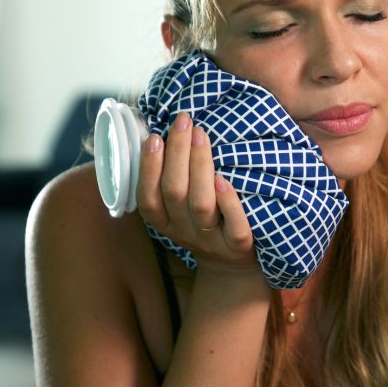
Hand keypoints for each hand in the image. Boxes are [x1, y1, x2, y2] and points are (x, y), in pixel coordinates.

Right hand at [137, 113, 260, 277]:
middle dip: (176, 154)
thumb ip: (173, 178)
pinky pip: (234, 227)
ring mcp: (212, 240)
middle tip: (183, 121)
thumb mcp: (180, 207)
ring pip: (201, 205)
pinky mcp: (239, 246)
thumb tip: (169, 131)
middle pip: (175, 193)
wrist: (232, 265)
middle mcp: (185, 231)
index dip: (149, 167)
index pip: (148, 196)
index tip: (155, 136)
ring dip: (200, 167)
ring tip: (201, 136)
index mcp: (165, 222)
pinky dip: (229, 202)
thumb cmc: (204, 221)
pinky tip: (224, 178)